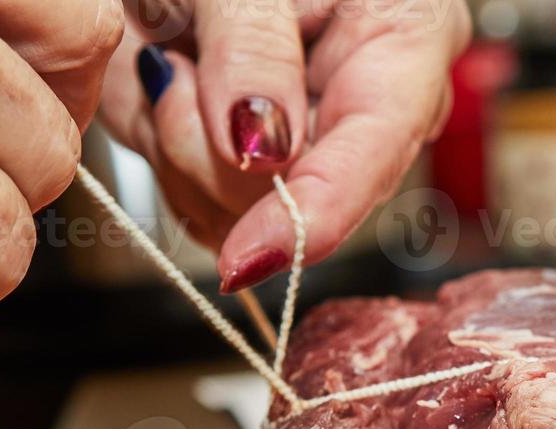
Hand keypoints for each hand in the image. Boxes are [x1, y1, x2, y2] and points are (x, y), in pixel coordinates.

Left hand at [100, 0, 469, 290]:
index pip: (372, 157)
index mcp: (402, 45)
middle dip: (210, 144)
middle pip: (289, 197)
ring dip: (170, 131)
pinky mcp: (246, 156)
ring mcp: (303, 138)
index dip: (313, 216)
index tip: (249, 256)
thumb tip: (261, 151)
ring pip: (227, 207)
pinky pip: (184, 188)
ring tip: (171, 45)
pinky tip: (165, 69)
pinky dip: (152, 129)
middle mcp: (361, 107)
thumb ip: (254, 46)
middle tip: (176, 56)